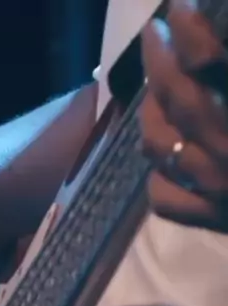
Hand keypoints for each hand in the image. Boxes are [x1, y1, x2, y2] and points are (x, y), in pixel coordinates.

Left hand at [141, 0, 227, 231]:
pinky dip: (158, 176)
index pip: (206, 60)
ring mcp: (217, 189)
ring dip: (150, 111)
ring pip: (159, 145)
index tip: (178, 4)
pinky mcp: (216, 220)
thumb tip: (212, 59)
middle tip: (155, 31)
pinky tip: (167, 159)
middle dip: (159, 57)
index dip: (188, 26)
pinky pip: (166, 200)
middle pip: (177, 97)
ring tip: (155, 91)